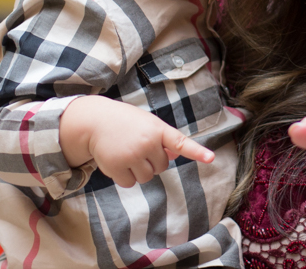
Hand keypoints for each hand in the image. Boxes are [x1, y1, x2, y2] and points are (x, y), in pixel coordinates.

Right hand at [60, 95, 213, 187]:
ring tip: (127, 154)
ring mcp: (132, 155)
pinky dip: (125, 177)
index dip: (197, 152)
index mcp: (158, 129)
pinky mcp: (116, 167)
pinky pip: (130, 183)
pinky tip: (117, 162)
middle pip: (162, 167)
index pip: (181, 142)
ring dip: (139, 171)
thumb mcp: (147, 124)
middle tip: (138, 148)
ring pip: (147, 177)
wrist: (95, 121)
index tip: (211, 158)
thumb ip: (163, 138)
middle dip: (152, 162)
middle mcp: (147, 142)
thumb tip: (177, 155)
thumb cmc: (126, 122)